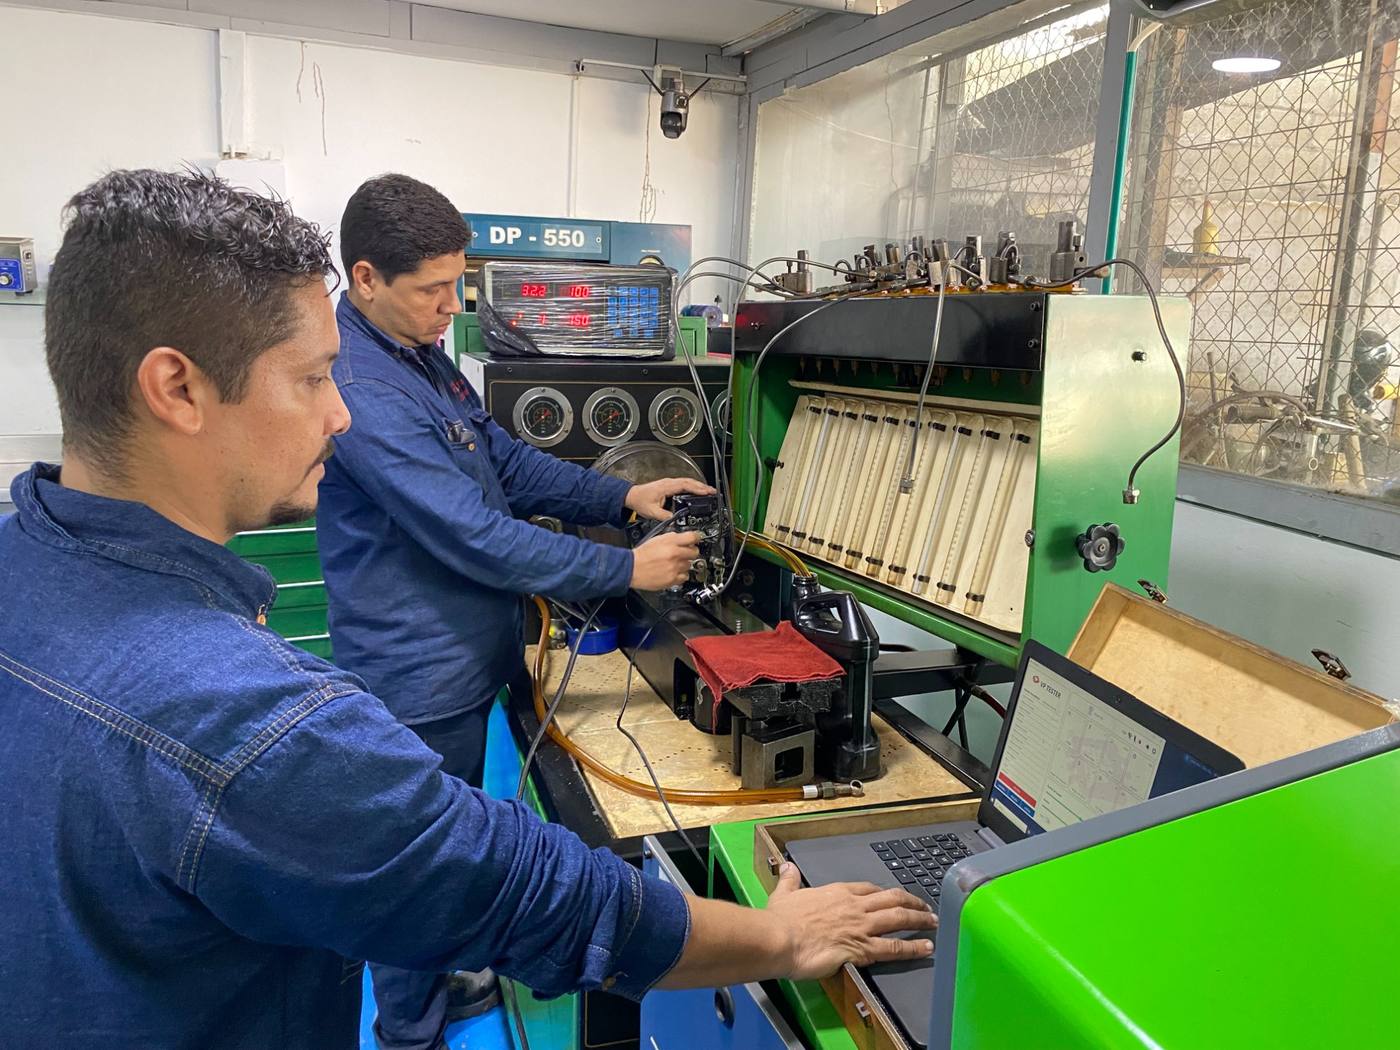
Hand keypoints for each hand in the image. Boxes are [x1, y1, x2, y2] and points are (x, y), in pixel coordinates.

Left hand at [625, 477, 715, 521]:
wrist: (631, 496)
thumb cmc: (639, 501)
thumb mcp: (652, 512)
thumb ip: (664, 516)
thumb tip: (675, 520)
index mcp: (666, 487)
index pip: (685, 485)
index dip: (697, 489)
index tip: (707, 492)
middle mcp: (669, 483)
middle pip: (689, 482)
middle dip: (702, 487)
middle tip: (713, 492)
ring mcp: (669, 483)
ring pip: (687, 482)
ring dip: (698, 486)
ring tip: (708, 491)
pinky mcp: (668, 486)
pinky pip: (683, 484)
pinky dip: (692, 487)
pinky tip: (696, 491)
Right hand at [630, 532, 701, 590]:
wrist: (632, 568)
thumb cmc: (641, 555)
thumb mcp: (656, 539)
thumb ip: (671, 537)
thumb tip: (682, 538)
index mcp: (671, 542)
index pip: (692, 537)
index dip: (696, 537)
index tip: (697, 539)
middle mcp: (675, 554)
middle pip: (695, 552)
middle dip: (691, 552)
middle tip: (686, 553)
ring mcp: (675, 568)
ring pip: (690, 565)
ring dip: (684, 564)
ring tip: (674, 564)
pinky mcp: (673, 579)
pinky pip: (685, 577)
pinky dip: (681, 575)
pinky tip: (674, 572)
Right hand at [766, 862, 935, 979]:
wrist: (780, 938)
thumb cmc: (780, 920)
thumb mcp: (783, 893)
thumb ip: (789, 880)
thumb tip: (787, 867)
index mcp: (837, 892)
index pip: (869, 889)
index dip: (885, 893)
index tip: (894, 896)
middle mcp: (854, 906)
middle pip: (891, 899)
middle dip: (912, 902)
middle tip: (926, 907)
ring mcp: (861, 926)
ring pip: (898, 919)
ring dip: (919, 920)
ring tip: (933, 922)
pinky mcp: (862, 948)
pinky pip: (894, 948)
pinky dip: (913, 947)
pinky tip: (926, 948)